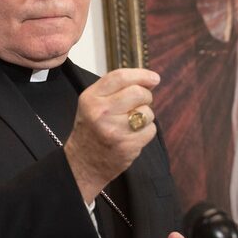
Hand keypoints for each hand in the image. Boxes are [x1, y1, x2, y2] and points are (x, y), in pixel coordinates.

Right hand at [64, 68, 158, 202]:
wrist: (83, 163)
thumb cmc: (91, 130)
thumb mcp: (92, 104)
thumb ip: (115, 89)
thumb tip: (149, 80)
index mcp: (90, 98)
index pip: (120, 77)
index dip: (141, 75)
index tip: (154, 78)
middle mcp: (101, 112)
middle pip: (138, 93)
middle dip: (146, 97)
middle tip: (140, 103)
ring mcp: (114, 130)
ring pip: (147, 112)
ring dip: (145, 117)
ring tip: (130, 124)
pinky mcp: (127, 145)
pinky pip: (150, 130)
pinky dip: (146, 132)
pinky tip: (132, 136)